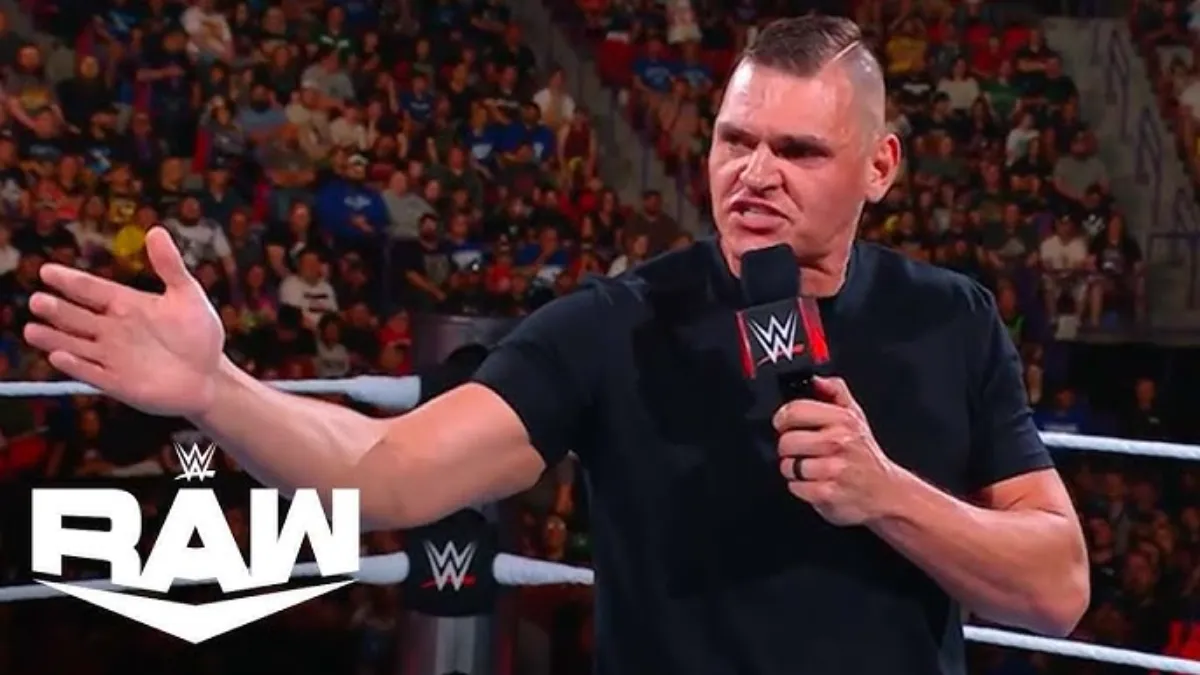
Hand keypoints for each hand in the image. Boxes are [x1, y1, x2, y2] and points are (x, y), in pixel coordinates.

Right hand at [24, 227, 224, 416]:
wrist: (209, 375)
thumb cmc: (198, 334)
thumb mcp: (187, 295)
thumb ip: (169, 265)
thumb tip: (156, 231)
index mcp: (126, 304)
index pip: (91, 289)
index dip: (70, 281)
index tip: (47, 271)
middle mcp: (112, 329)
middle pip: (77, 317)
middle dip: (57, 310)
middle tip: (38, 300)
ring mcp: (113, 357)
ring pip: (75, 344)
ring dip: (54, 338)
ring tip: (32, 329)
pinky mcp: (118, 382)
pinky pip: (92, 373)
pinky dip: (76, 365)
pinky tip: (59, 356)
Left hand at [773, 377, 902, 525]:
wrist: (887, 492)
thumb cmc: (865, 454)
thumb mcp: (855, 416)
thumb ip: (835, 391)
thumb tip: (816, 378)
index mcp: (842, 420)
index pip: (795, 411)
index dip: (783, 418)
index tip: (784, 424)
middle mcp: (838, 442)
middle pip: (786, 441)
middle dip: (788, 448)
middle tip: (801, 451)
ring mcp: (833, 469)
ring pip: (788, 466)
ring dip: (793, 470)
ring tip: (810, 468)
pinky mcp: (828, 493)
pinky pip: (795, 487)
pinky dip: (801, 488)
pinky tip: (815, 483)